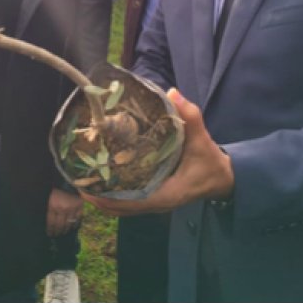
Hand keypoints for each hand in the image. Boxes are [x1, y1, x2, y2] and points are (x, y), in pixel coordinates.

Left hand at [47, 187, 83, 236]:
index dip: (50, 231)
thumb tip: (46, 222)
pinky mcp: (80, 206)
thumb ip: (48, 209)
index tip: (50, 234)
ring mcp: (72, 208)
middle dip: (57, 232)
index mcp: (52, 206)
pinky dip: (75, 224)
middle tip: (56, 235)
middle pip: (60, 226)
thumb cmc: (55, 188)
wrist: (67, 178)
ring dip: (66, 230)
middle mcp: (62, 209)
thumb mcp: (48, 197)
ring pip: (69, 224)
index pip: (51, 223)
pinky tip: (72, 227)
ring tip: (63, 233)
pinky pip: (78, 219)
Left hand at [82, 88, 232, 216]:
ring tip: (85, 179)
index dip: (107, 199)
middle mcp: (157, 203)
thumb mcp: (202, 140)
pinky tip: (104, 179)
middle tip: (78, 179)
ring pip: (123, 207)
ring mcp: (155, 203)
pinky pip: (129, 202)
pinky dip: (114, 195)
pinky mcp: (155, 198)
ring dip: (104, 198)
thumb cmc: (210, 162)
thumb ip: (190, 117)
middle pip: (120, 208)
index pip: (130, 204)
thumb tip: (173, 93)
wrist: (223, 178)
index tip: (87, 188)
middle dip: (98, 198)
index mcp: (166, 195)